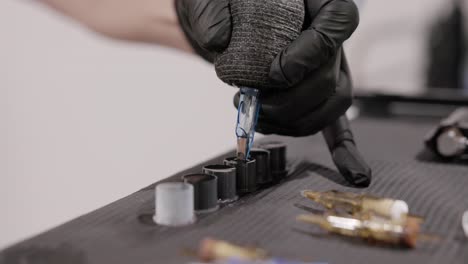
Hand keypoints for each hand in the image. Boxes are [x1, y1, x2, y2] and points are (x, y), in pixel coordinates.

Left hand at [176, 0, 358, 135]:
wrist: (231, 16)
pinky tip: (351, 172)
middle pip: (330, 78)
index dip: (309, 55)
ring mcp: (330, 70)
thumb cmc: (232, 4)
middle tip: (255, 102)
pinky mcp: (317, 95)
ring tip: (259, 118)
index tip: (275, 73)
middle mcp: (332, 40)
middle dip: (290, 101)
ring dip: (295, 122)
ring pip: (331, 106)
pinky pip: (338, 124)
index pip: (338, 25)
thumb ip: (218, 13)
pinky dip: (343, 148)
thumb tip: (219, 44)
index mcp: (323, 3)